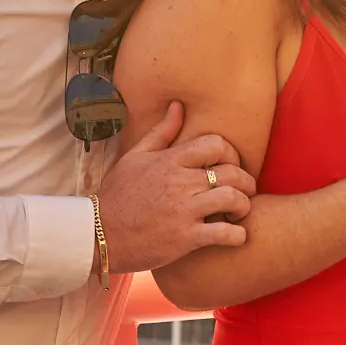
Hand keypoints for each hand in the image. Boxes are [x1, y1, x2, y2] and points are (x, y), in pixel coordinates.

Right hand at [99, 102, 256, 273]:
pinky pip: (225, 234)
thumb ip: (161, 132)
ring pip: (233, 200)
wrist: (99, 235)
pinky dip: (237, 235)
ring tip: (239, 212)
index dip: (232, 153)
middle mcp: (180, 183)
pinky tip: (235, 235)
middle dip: (246, 182)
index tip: (230, 165)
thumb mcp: (135, 157)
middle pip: (232, 173)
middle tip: (245, 190)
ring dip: (244, 206)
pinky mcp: (186, 238)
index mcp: (170, 161)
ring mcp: (184, 211)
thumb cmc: (118, 195)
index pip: (216, 145)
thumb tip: (178, 106)